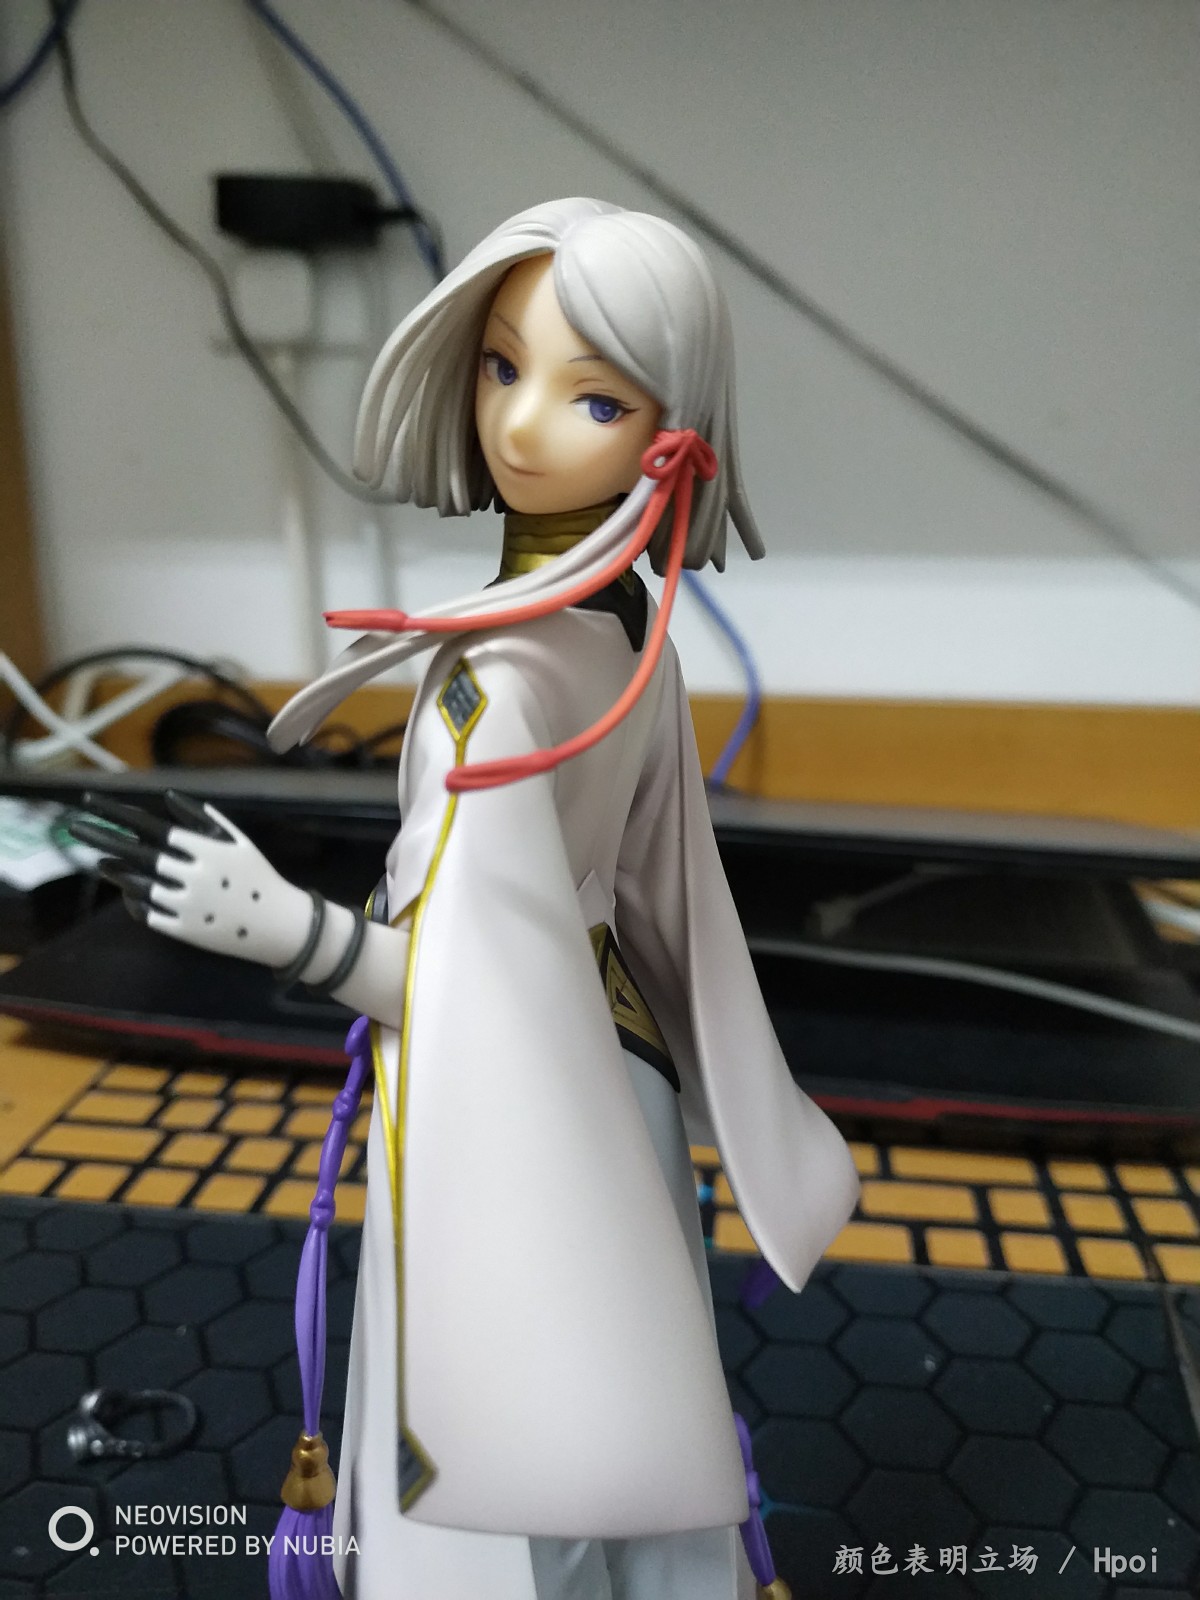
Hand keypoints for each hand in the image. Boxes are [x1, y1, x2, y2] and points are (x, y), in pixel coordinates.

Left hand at [68, 792, 312, 970]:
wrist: (276, 924)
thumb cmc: (256, 877)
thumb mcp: (237, 841)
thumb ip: (202, 819)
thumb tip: (167, 800)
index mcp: (205, 850)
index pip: (151, 827)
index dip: (118, 814)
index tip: (92, 804)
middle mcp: (191, 875)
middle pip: (137, 853)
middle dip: (103, 837)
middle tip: (76, 828)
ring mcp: (185, 904)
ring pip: (138, 885)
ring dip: (116, 872)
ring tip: (103, 862)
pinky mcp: (182, 930)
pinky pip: (149, 914)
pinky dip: (136, 902)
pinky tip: (130, 893)